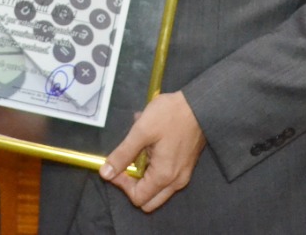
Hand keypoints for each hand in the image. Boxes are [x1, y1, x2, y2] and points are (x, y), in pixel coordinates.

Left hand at [99, 91, 205, 212]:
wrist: (200, 104)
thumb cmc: (170, 115)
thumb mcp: (141, 131)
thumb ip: (123, 154)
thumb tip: (105, 173)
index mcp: (164, 176)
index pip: (137, 198)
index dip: (122, 185)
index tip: (117, 165)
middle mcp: (176, 182)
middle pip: (148, 200)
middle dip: (133, 185)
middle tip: (128, 163)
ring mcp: (183, 175)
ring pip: (157, 190)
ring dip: (144, 176)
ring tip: (141, 150)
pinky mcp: (186, 166)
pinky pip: (166, 177)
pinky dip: (154, 168)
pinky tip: (151, 145)